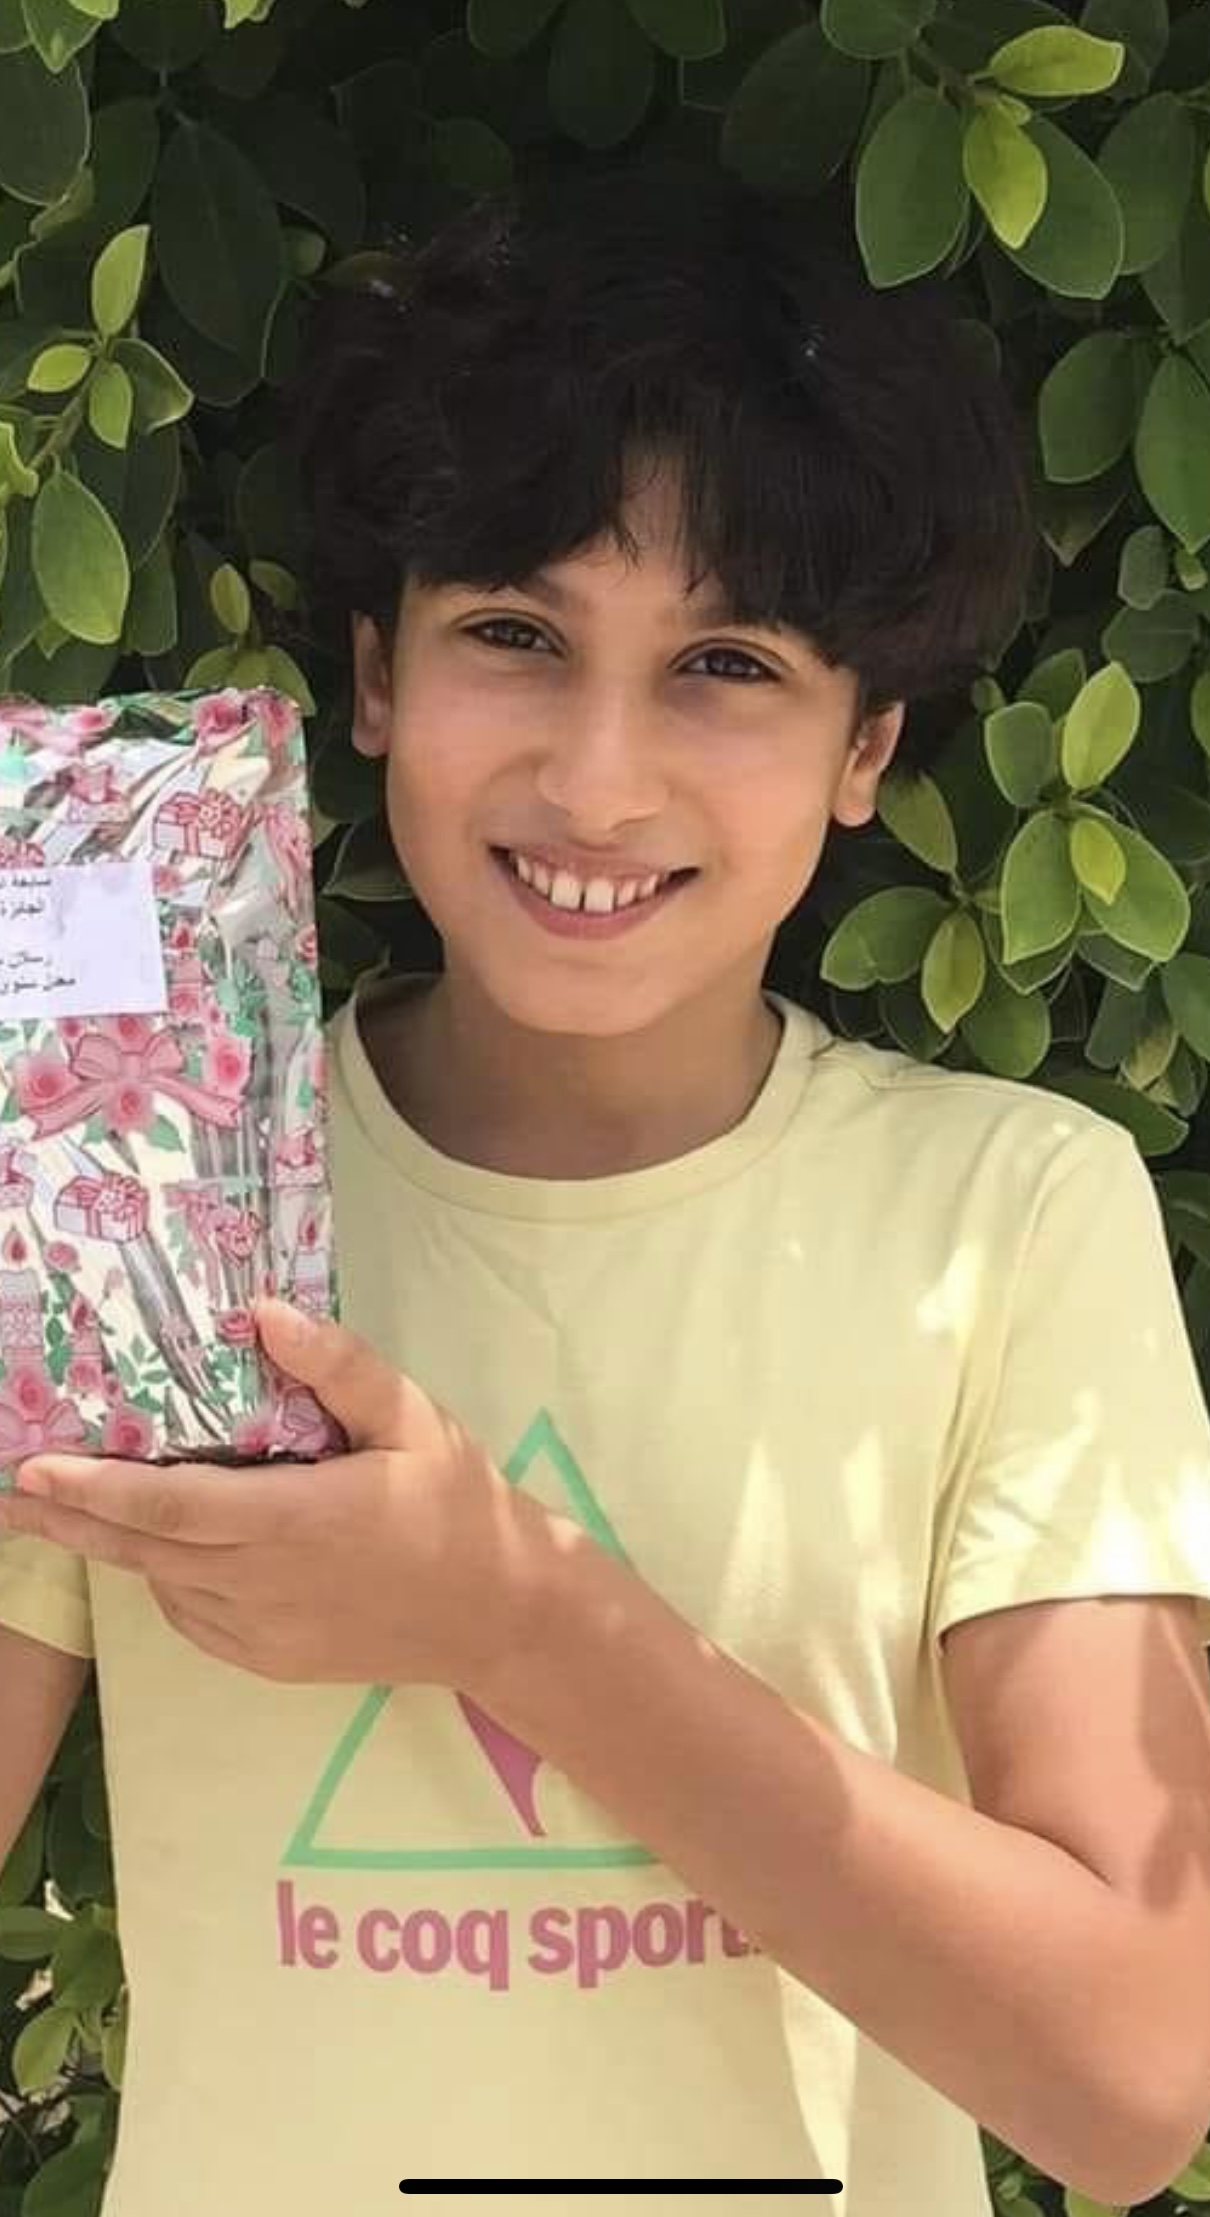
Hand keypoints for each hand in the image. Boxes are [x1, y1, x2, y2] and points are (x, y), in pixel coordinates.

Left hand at [0, 1301, 562, 1690]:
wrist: (500, 1614)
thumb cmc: (458, 1505)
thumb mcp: (415, 1418)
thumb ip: (339, 1366)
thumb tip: (263, 1313)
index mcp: (299, 1519)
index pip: (173, 1505)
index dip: (97, 1488)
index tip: (38, 1467)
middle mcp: (267, 1583)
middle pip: (145, 1549)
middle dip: (70, 1520)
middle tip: (13, 1491)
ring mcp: (264, 1632)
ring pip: (164, 1584)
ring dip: (112, 1548)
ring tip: (62, 1513)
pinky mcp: (270, 1661)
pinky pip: (194, 1617)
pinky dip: (164, 1579)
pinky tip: (155, 1551)